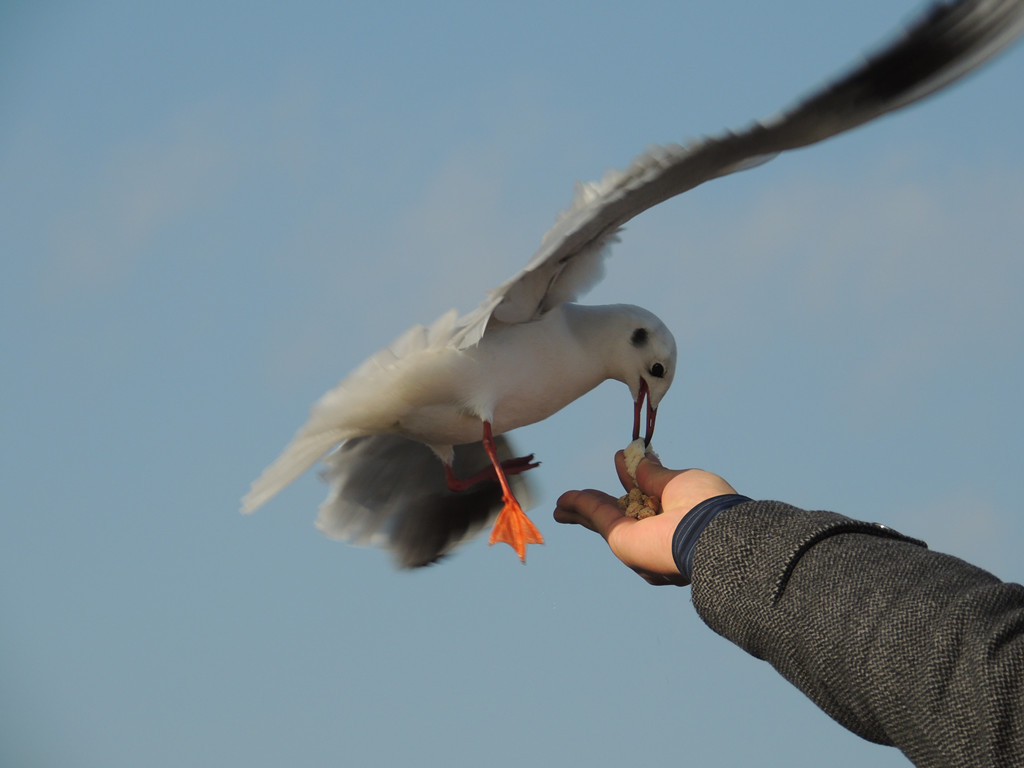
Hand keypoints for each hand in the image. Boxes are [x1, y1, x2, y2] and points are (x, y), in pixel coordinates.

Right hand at [554, 451, 736, 584]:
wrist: (707, 533)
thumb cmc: (704, 505)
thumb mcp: (677, 480)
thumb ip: (653, 474)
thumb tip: (641, 458)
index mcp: (674, 513)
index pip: (645, 494)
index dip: (629, 477)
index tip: (619, 457)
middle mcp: (654, 531)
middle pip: (619, 512)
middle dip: (599, 502)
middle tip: (581, 494)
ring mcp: (637, 539)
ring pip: (602, 519)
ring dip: (581, 509)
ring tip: (561, 502)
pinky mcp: (621, 541)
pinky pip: (598, 519)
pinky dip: (580, 507)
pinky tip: (564, 499)